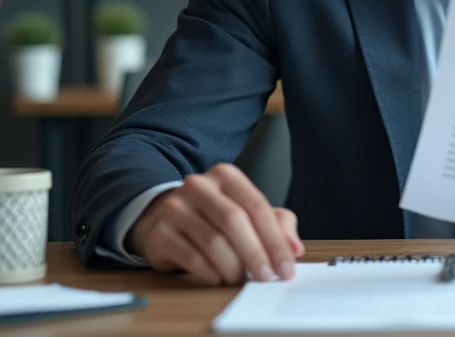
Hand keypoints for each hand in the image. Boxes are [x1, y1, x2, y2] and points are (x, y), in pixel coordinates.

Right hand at [128, 163, 304, 285]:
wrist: (162, 218)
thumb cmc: (213, 216)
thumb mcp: (247, 213)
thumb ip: (277, 225)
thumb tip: (294, 248)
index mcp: (226, 176)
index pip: (257, 207)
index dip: (275, 240)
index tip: (286, 268)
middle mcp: (199, 186)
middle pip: (235, 222)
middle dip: (256, 254)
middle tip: (266, 277)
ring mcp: (175, 208)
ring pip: (213, 242)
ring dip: (233, 267)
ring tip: (241, 278)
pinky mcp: (159, 233)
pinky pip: (191, 258)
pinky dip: (211, 273)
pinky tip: (219, 278)